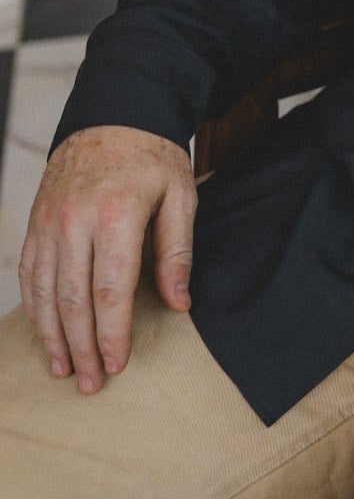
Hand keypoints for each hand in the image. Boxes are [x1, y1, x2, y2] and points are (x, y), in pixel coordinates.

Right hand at [18, 125, 196, 393]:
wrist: (114, 114)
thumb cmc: (153, 158)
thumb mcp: (181, 196)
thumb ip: (177, 252)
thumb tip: (179, 304)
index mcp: (115, 217)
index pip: (109, 292)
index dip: (112, 335)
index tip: (117, 365)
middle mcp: (74, 222)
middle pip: (72, 301)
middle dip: (82, 348)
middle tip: (91, 384)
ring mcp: (48, 223)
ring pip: (44, 293)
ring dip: (53, 337)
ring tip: (65, 370)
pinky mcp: (35, 223)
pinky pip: (29, 274)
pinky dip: (35, 309)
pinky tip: (45, 334)